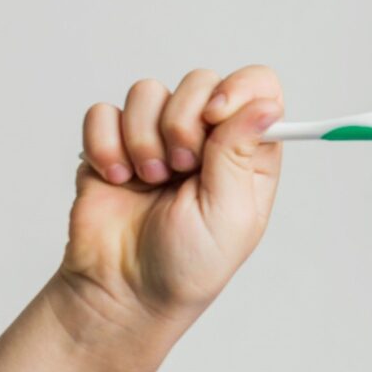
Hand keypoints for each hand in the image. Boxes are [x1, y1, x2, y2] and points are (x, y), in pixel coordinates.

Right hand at [68, 64, 283, 323]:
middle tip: (181, 168)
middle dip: (183, 122)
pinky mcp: (115, 143)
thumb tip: (267, 104)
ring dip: (143, 138)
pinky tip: (118, 179)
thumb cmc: (188, 264)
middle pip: (200, 81)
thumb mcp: (230, 214)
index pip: (258, 87)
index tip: (215, 116)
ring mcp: (159, 136)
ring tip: (149, 180)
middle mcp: (207, 137)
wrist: (124, 290)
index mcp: (249, 152)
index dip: (237, 90)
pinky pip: (104, 112)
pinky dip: (106, 145)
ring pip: (148, 92)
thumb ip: (241, 153)